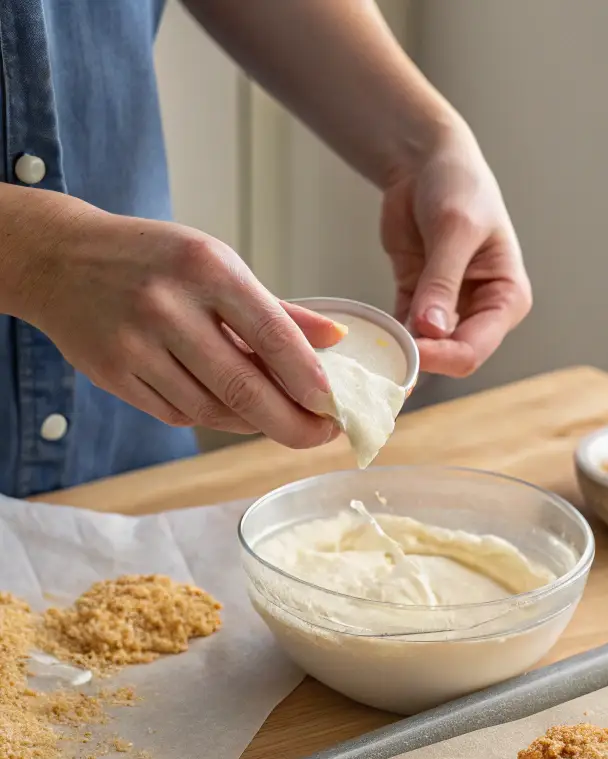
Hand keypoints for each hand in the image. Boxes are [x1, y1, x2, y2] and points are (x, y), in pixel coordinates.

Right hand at [24, 201, 340, 446]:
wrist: (59, 259)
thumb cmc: (154, 260)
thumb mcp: (217, 264)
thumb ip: (278, 310)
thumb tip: (336, 339)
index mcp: (207, 268)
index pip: (272, 335)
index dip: (309, 380)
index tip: (335, 407)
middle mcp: (169, 306)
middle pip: (244, 387)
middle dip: (292, 423)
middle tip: (321, 436)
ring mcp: (136, 345)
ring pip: (212, 410)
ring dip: (254, 422)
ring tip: (279, 418)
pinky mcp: (114, 376)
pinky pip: (179, 415)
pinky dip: (214, 417)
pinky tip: (232, 409)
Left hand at [381, 123, 531, 376]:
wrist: (429, 162)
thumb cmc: (458, 187)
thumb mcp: (454, 229)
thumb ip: (442, 282)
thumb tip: (430, 330)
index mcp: (507, 297)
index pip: (476, 347)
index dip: (443, 355)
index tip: (410, 350)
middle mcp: (483, 310)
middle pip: (453, 355)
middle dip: (423, 358)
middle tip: (386, 358)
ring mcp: (450, 309)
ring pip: (428, 348)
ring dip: (402, 351)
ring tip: (374, 352)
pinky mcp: (419, 301)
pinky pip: (403, 330)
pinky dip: (387, 336)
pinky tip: (369, 336)